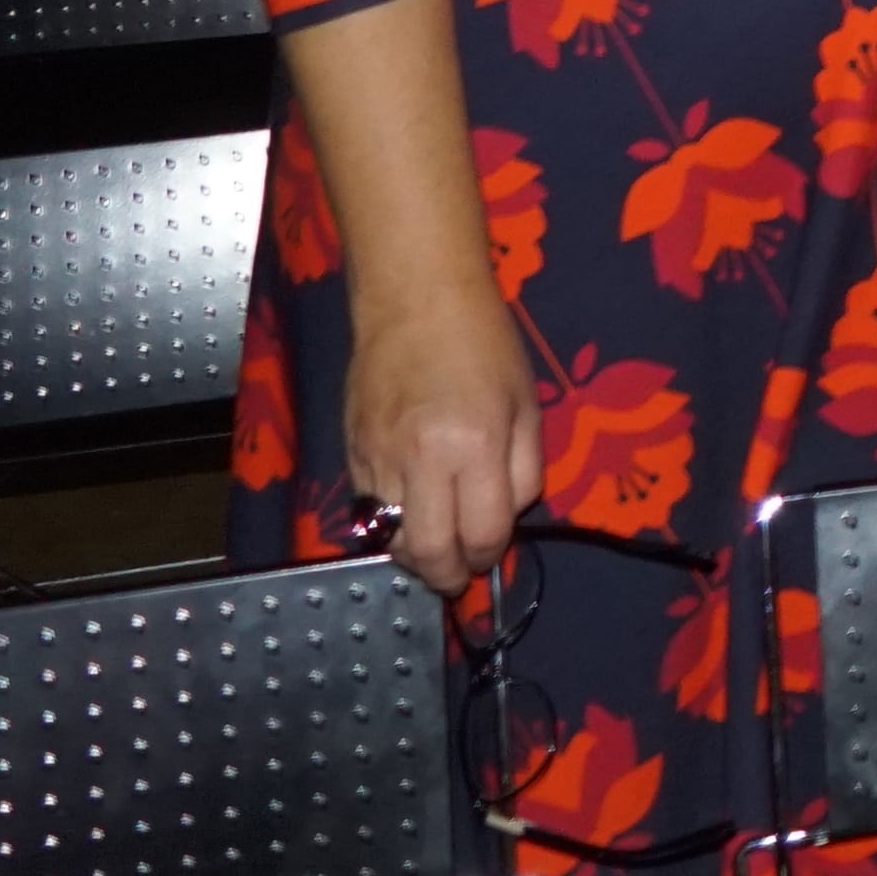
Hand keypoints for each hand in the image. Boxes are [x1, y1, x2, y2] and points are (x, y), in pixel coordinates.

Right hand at [334, 287, 546, 596]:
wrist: (414, 300)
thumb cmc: (484, 344)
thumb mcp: (526, 405)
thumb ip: (524, 470)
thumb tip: (508, 519)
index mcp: (474, 446)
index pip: (480, 534)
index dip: (488, 556)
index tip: (490, 556)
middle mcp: (420, 460)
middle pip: (427, 552)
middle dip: (445, 576)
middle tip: (457, 576)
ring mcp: (378, 458)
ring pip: (389, 538)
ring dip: (413, 554)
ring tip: (434, 550)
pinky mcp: (349, 451)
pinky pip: (368, 509)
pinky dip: (389, 523)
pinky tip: (408, 513)